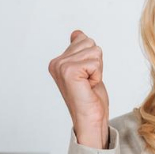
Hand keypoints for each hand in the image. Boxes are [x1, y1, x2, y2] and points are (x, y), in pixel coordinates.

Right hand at [49, 31, 109, 147]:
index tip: (85, 76)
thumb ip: (80, 51)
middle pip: (90, 43)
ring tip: (88, 84)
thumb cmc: (90, 97)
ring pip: (94, 51)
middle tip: (88, 81)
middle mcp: (56, 63)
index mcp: (58, 61)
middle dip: (95, 62)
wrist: (90, 119)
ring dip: (97, 69)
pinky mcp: (69, 72)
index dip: (92, 59)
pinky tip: (89, 86)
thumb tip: (76, 34)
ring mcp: (61, 67)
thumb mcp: (87, 68)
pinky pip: (95, 62)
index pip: (84, 40)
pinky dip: (97, 75)